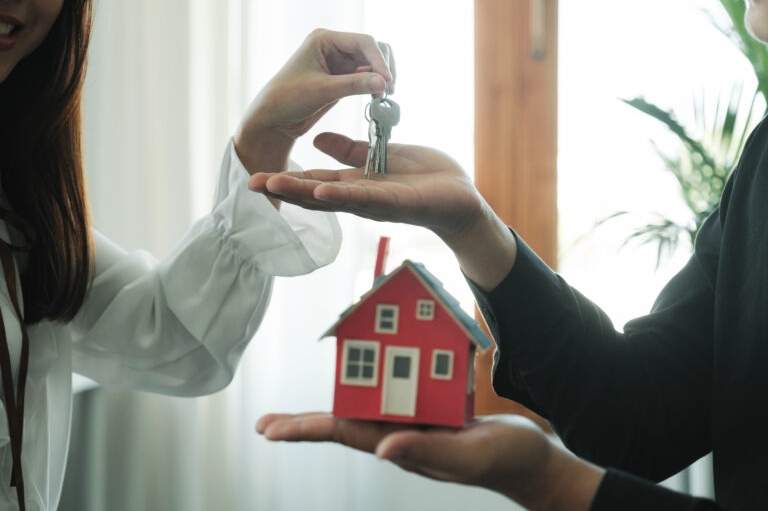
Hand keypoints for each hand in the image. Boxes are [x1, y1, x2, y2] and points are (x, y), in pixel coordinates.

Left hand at [234, 29, 394, 173]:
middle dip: (382, 68)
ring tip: (382, 96)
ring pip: (372, 64)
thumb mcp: (321, 91)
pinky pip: (366, 78)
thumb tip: (384, 83)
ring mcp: (339, 62)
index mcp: (324, 39)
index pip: (363, 42)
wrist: (273, 120)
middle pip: (372, 49)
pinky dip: (374, 86)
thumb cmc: (287, 99)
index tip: (387, 82)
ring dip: (381, 77)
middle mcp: (334, 47)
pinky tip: (376, 98)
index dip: (379, 61)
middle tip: (387, 91)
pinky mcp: (342, 78)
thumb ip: (353, 85)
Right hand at [247, 132, 485, 238]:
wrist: (460, 195)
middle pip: (316, 194)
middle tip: (251, 183)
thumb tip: (317, 141)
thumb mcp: (381, 157)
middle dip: (285, 189)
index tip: (257, 176)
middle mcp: (360, 198)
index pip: (315, 181)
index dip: (288, 180)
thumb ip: (351, 152)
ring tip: (276, 186)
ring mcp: (377, 204)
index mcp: (356, 185)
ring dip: (305, 193)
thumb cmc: (425, 178)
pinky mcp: (397, 204)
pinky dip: (344, 196)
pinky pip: (367, 199)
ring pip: (335, 198)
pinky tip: (323, 191)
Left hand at [256, 412, 603, 510]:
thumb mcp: (468, 454)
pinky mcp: (427, 414)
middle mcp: (400, 435)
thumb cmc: (505, 458)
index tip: (270, 429)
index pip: (344, 434)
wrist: (530, 459)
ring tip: (296, 412)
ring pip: (362, 411)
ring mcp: (412, 426)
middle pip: (342, 425)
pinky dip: (371, 387)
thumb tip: (381, 450)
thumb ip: (426, 452)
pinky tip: (362, 382)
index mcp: (403, 444)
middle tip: (264, 423)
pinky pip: (392, 398)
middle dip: (303, 424)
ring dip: (329, 407)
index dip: (306, 429)